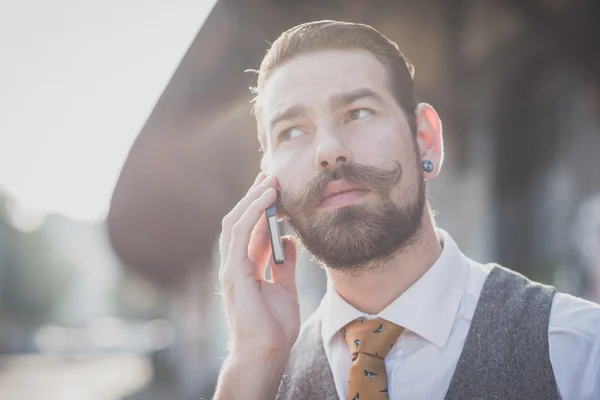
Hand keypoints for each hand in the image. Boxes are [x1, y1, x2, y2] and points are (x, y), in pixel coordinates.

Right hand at [219, 172, 299, 357]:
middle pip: (240, 219)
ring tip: (270, 180)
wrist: (266, 353)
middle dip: (254, 195)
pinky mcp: (234, 272)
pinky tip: (266, 199)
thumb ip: (284, 264)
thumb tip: (288, 240)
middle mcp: (234, 263)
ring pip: (236, 221)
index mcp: (245, 266)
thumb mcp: (285, 288)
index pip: (249, 228)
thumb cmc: (273, 327)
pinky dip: (252, 214)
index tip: (274, 186)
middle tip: (270, 173)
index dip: (260, 205)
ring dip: (253, 198)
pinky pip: (240, 235)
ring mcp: (231, 267)